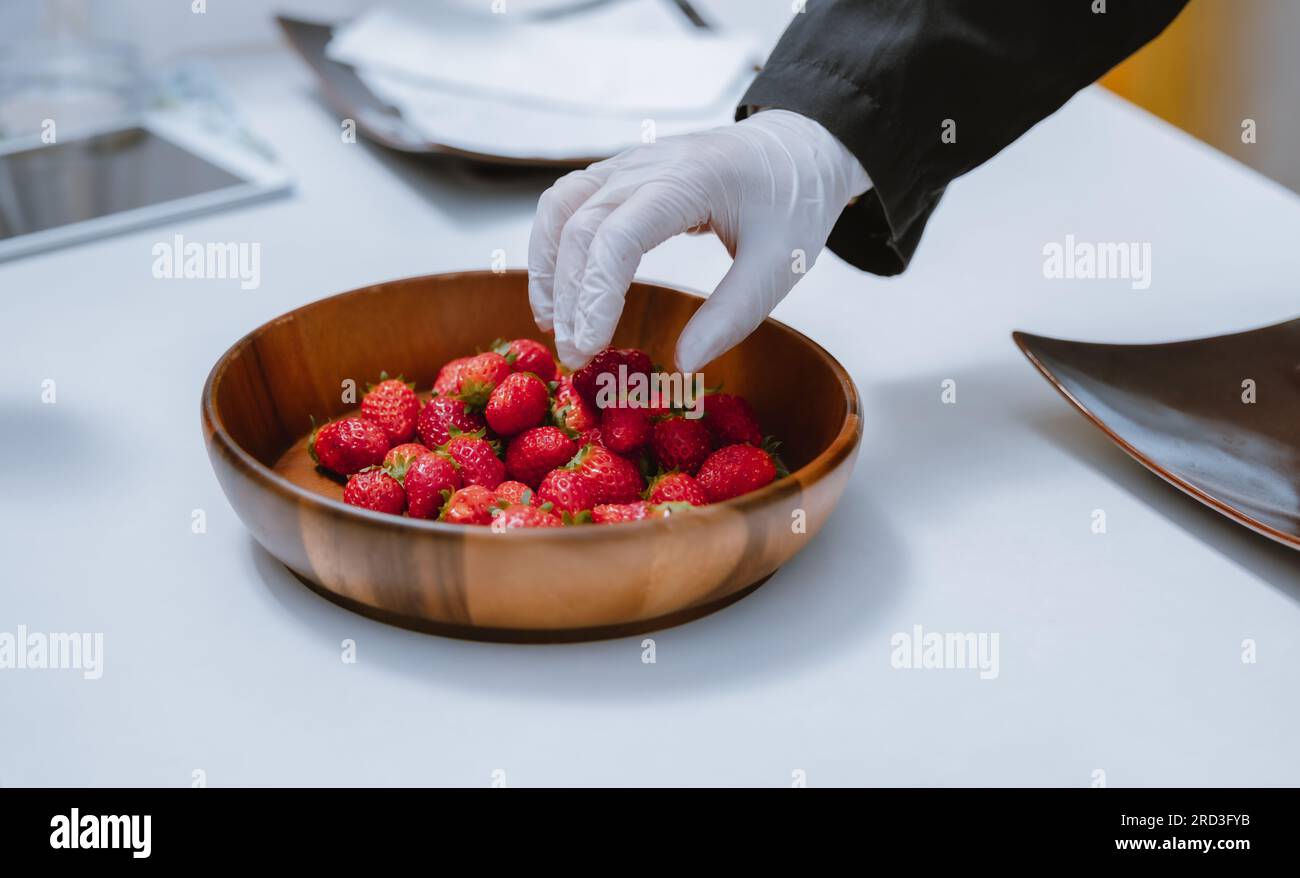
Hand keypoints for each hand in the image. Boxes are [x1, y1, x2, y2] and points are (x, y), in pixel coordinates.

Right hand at [528, 109, 870, 371]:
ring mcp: (629, 164)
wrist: (797, 146)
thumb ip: (733, 315)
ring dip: (547, 268)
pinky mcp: (621, 173)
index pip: (617, 236)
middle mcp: (647, 164)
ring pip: (561, 208)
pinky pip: (568, 202)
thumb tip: (682, 364)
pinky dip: (552, 246)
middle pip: (579, 225)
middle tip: (575, 356)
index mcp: (689, 179)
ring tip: (553, 324)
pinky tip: (559, 290)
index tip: (591, 347)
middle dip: (569, 296)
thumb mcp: (781, 264)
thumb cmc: (794, 201)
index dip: (595, 296)